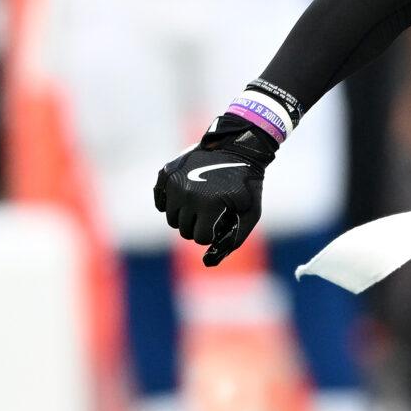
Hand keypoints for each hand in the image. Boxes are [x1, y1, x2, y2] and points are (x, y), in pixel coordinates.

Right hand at [154, 116, 276, 266]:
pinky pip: (160, 200)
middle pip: (183, 230)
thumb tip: (207, 263)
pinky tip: (187, 194)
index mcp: (207, 204)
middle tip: (211, 211)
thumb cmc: (246, 184)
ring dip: (185, 216)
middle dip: (198, 225)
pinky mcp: (166, 173)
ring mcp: (174, 182)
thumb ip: (232, 240)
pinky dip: (171, 202)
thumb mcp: (249, 213)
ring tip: (201, 202)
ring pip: (171, 218)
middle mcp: (187, 194)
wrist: (237, 147)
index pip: (198, 238)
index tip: (220, 222)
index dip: (211, 233)